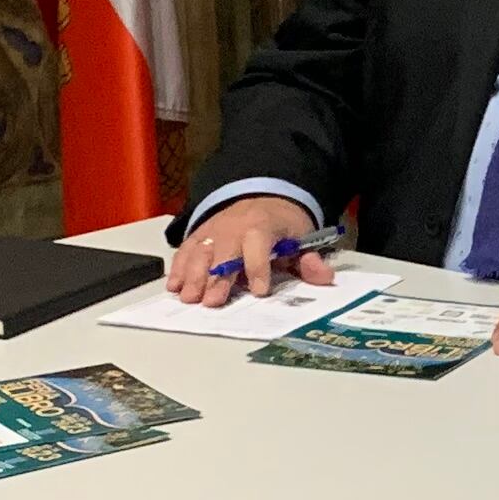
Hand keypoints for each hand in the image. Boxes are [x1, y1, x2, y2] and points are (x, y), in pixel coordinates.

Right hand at [167, 195, 333, 304]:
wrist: (261, 197)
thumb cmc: (281, 226)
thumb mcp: (301, 238)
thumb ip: (309, 261)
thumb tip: (323, 277)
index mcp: (263, 226)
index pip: (258, 243)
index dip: (258, 267)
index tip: (259, 290)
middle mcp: (234, 227)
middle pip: (223, 252)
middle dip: (217, 278)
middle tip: (211, 302)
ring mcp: (213, 230)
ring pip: (200, 252)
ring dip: (193, 275)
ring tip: (188, 297)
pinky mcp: (199, 235)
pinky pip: (185, 250)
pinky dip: (178, 268)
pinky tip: (174, 286)